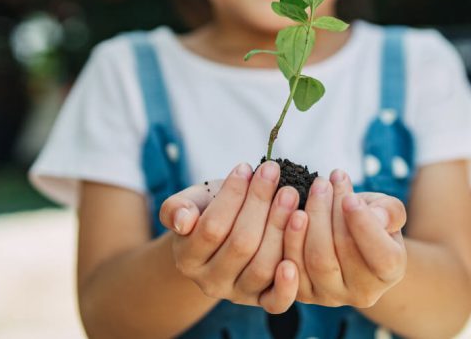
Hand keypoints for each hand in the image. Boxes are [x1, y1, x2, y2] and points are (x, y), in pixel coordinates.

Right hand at [159, 161, 299, 313]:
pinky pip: (275, 303)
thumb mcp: (190, 202)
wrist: (227, 230)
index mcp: (188, 259)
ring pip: (262, 266)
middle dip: (260, 204)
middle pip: (241, 245)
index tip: (246, 167)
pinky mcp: (263, 300)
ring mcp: (238, 293)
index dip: (231, 196)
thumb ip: (177, 208)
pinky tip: (293, 262)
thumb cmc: (210, 210)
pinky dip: (286, 286)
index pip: (212, 227)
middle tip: (274, 174)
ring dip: (280, 228)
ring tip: (290, 195)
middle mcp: (211, 282)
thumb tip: (183, 220)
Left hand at [283, 169, 406, 307]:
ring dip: (307, 220)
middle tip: (322, 182)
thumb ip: (389, 210)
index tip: (350, 198)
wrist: (348, 235)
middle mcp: (362, 292)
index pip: (382, 257)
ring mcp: (331, 296)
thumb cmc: (371, 218)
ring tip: (308, 192)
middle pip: (340, 253)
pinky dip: (287, 236)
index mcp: (390, 272)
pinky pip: (290, 267)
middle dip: (326, 212)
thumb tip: (376, 215)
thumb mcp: (387, 209)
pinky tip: (290, 210)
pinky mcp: (303, 293)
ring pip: (313, 261)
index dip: (364, 226)